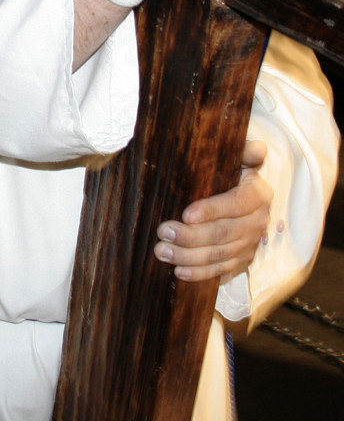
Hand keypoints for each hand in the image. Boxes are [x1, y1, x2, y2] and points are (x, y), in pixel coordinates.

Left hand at [154, 139, 272, 281]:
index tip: (186, 214)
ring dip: (189, 256)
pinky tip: (179, 271)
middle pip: (225, 233)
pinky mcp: (242, 259)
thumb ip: (242, 151)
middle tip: (163, 232)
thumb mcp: (235, 157)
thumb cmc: (228, 171)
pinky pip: (222, 270)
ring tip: (162, 250)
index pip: (236, 204)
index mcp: (258, 195)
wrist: (239, 191)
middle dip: (192, 236)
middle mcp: (258, 221)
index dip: (212, 210)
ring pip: (220, 254)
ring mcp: (251, 243)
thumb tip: (257, 148)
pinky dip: (201, 273)